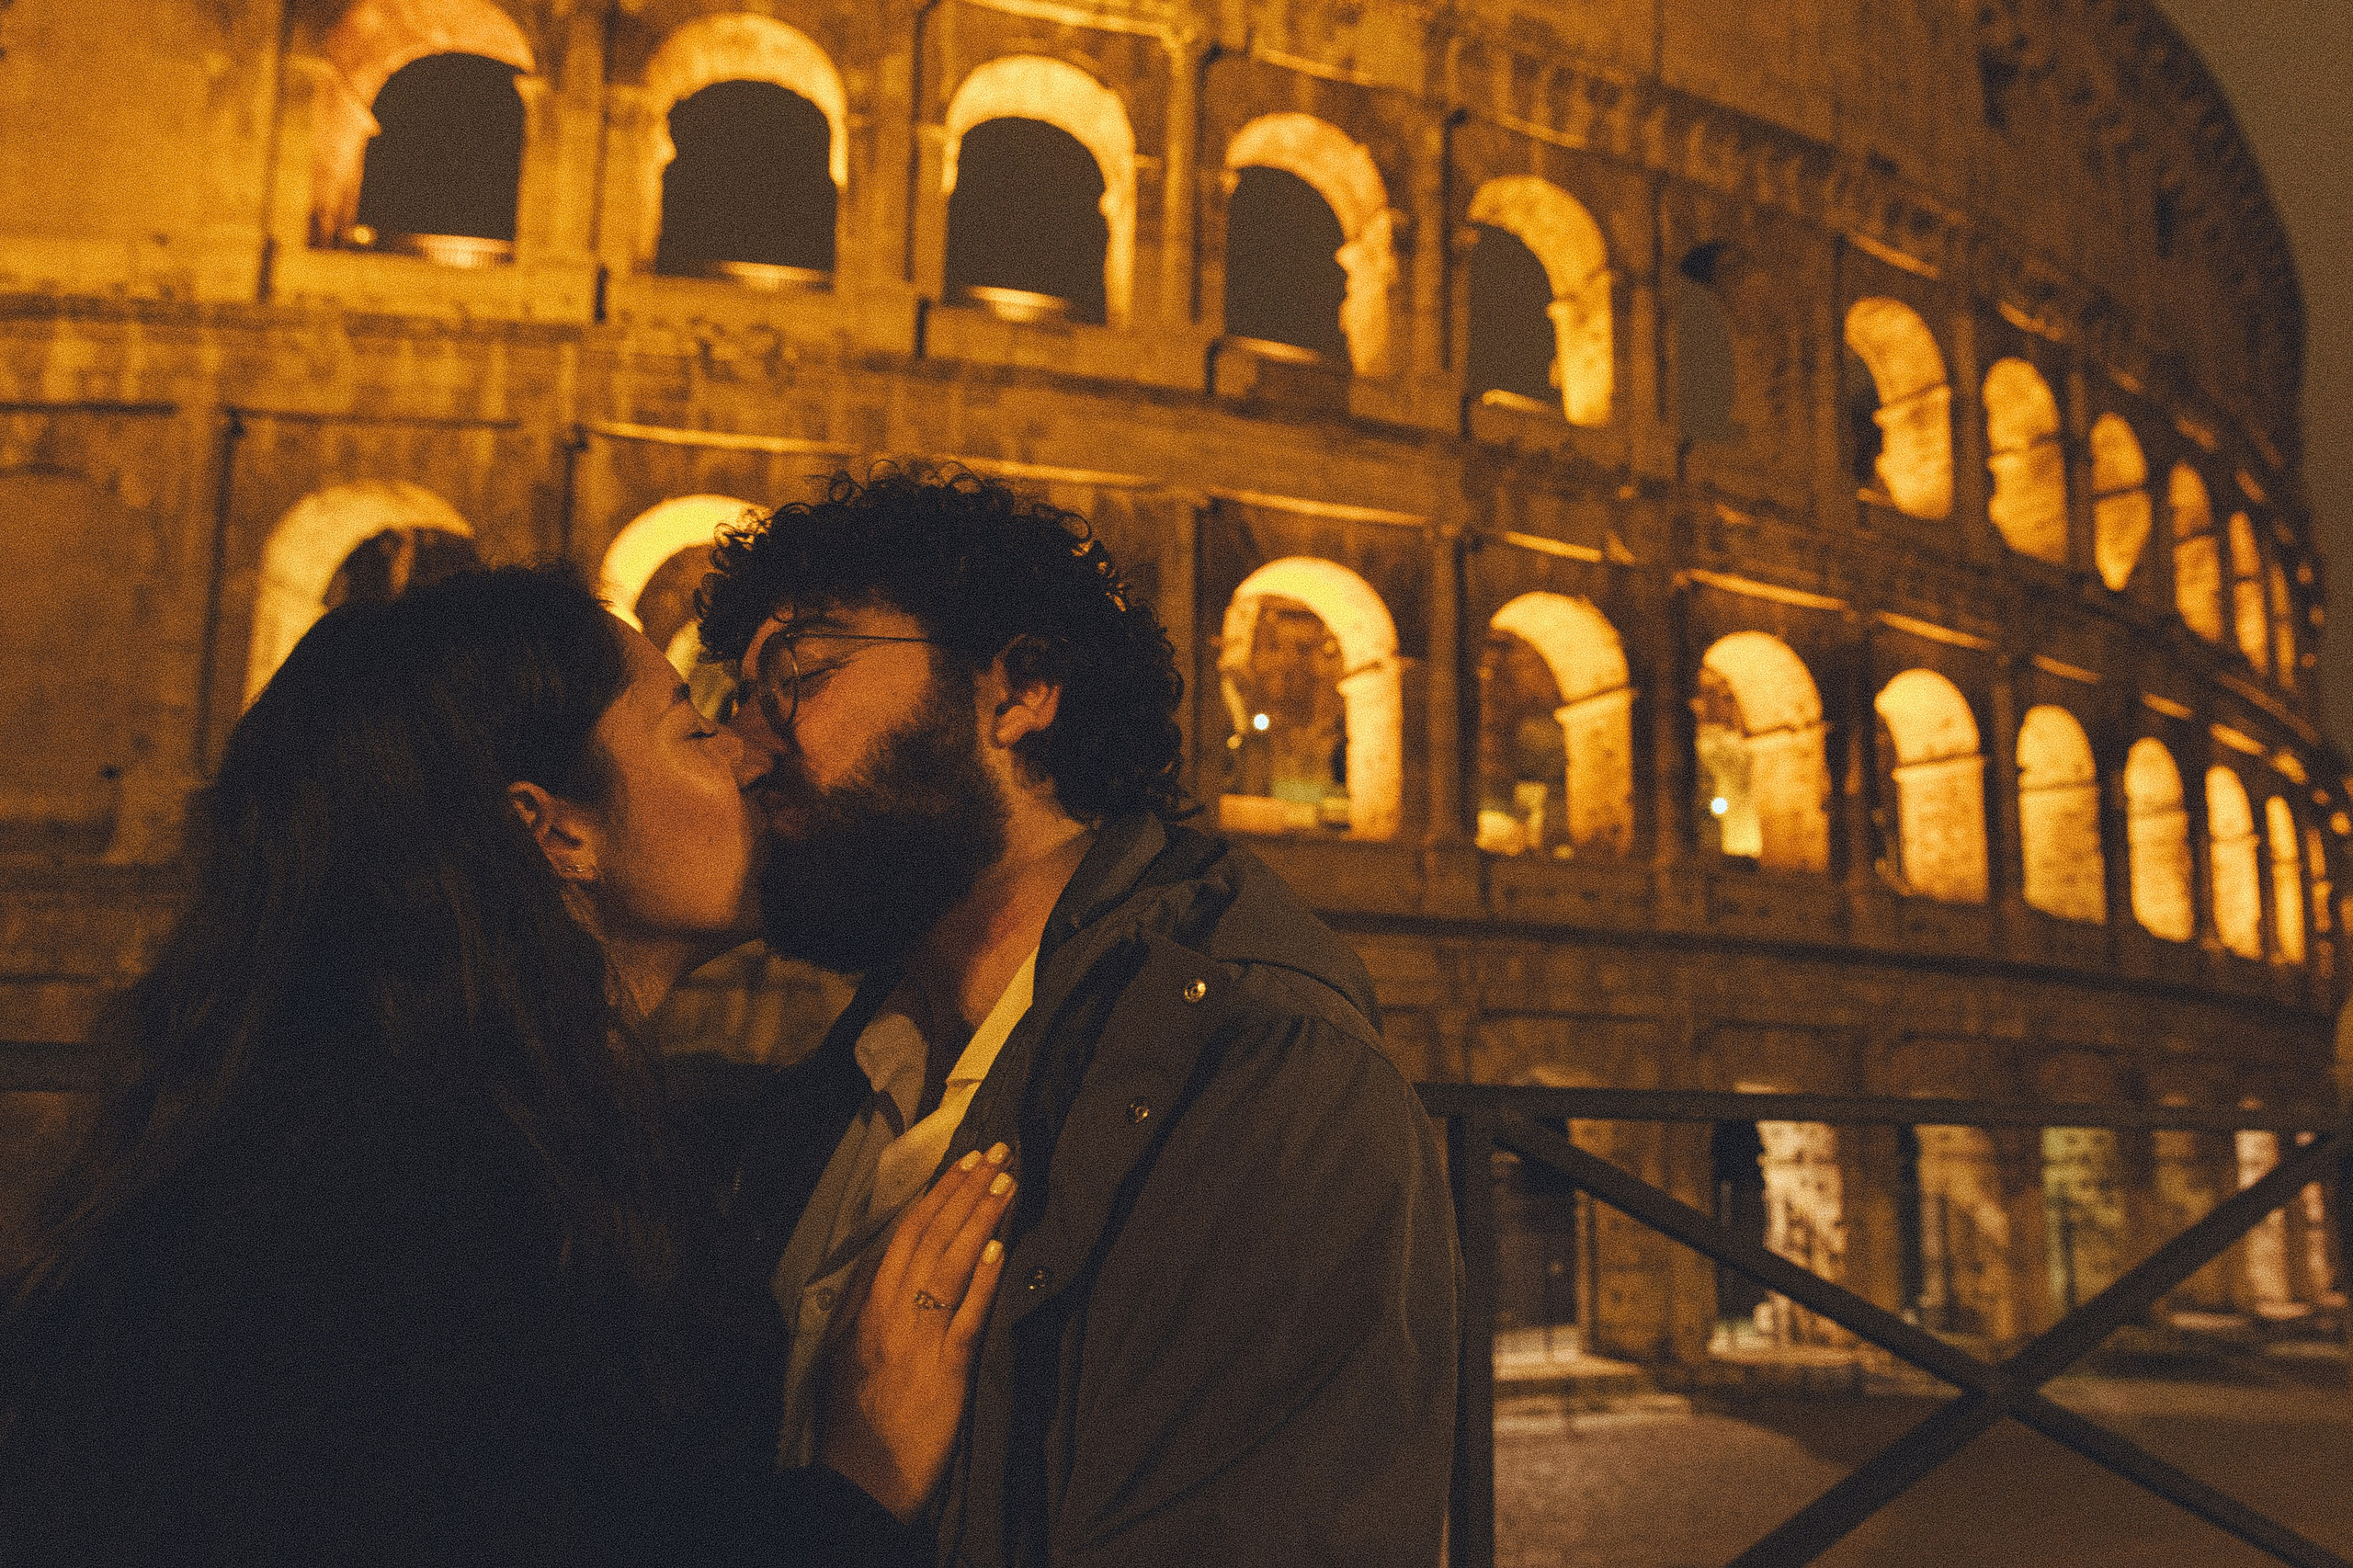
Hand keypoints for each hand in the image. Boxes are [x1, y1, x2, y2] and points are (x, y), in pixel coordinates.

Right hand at [817, 1143, 1014, 1523]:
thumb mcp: (844, 1351)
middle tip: (998, 1151)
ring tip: (1007, 1182)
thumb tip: (886, 1260)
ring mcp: (918, 1338)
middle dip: (965, 1189)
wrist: (861, 1477)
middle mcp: (889, 1312)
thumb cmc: (854, 1417)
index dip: (936, 1194)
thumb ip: (864, 1304)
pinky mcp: (946, 1368)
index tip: (963, 1161)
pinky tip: (1001, 1246)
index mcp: (864, 1306)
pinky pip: (967, 1314)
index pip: (903, 1235)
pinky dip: (984, 1278)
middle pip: (930, 1236)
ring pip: (950, 1263)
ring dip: (981, 1218)